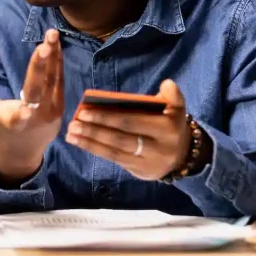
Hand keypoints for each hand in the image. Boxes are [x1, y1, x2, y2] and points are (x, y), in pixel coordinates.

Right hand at [0, 29, 62, 181]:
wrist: (21, 152)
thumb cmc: (0, 128)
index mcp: (19, 119)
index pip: (29, 96)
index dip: (36, 75)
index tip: (40, 57)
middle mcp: (40, 115)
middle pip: (46, 83)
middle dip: (48, 57)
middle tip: (50, 35)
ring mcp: (54, 112)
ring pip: (56, 79)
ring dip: (55, 55)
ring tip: (53, 35)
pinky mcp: (60, 108)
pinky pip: (59, 82)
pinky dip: (57, 64)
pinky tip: (56, 48)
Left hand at [65, 79, 189, 180]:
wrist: (184, 156)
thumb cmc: (171, 125)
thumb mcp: (177, 108)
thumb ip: (172, 96)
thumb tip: (166, 84)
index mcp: (167, 128)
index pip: (131, 122)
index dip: (107, 117)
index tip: (86, 110)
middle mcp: (158, 147)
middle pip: (120, 138)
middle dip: (94, 130)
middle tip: (74, 122)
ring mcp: (148, 161)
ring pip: (114, 151)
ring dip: (90, 142)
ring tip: (71, 133)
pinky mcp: (139, 171)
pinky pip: (114, 159)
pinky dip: (95, 149)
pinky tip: (80, 142)